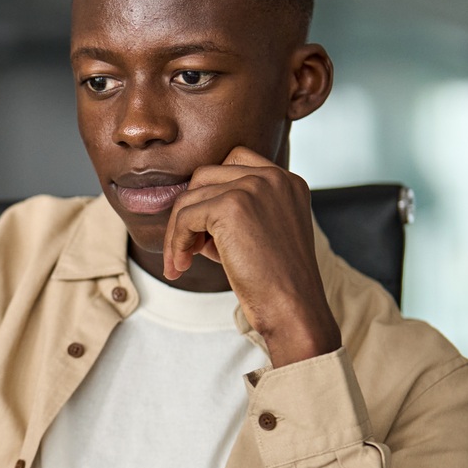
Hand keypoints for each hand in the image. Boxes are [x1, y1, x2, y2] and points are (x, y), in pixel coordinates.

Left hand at [161, 147, 340, 366]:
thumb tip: (185, 210)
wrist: (293, 308)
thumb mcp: (257, 234)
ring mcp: (253, 187)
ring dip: (178, 230)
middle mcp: (273, 177)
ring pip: (191, 196)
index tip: (203, 229)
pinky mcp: (232, 205)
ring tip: (181, 261)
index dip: (210, 191)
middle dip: (189, 211)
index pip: (234, 160)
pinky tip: (181, 266)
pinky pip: (186, 216)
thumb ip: (231, 212)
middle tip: (186, 248)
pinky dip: (175, 242)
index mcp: (286, 180)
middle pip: (206, 175)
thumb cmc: (273, 280)